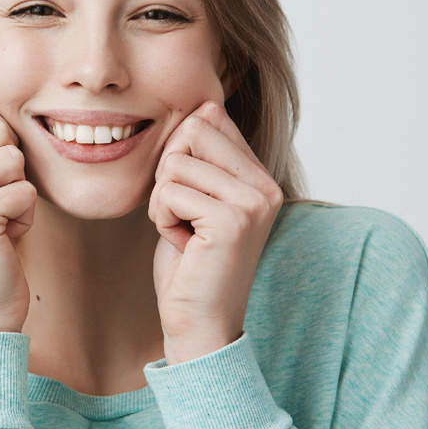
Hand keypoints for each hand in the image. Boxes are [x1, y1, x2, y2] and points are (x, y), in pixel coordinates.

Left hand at [148, 101, 283, 363]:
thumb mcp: (197, 200)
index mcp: (260, 177)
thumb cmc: (191, 265)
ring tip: (185, 234)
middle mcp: (265, 186)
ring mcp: (253, 202)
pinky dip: (162, 219)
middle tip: (183, 216)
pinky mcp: (232, 220)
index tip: (188, 197)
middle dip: (169, 173)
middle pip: (192, 131)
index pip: (210, 119)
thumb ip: (204, 158)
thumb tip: (206, 105)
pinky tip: (184, 246)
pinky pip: (169, 191)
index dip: (180, 153)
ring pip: (175, 163)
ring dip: (163, 202)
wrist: (199, 323)